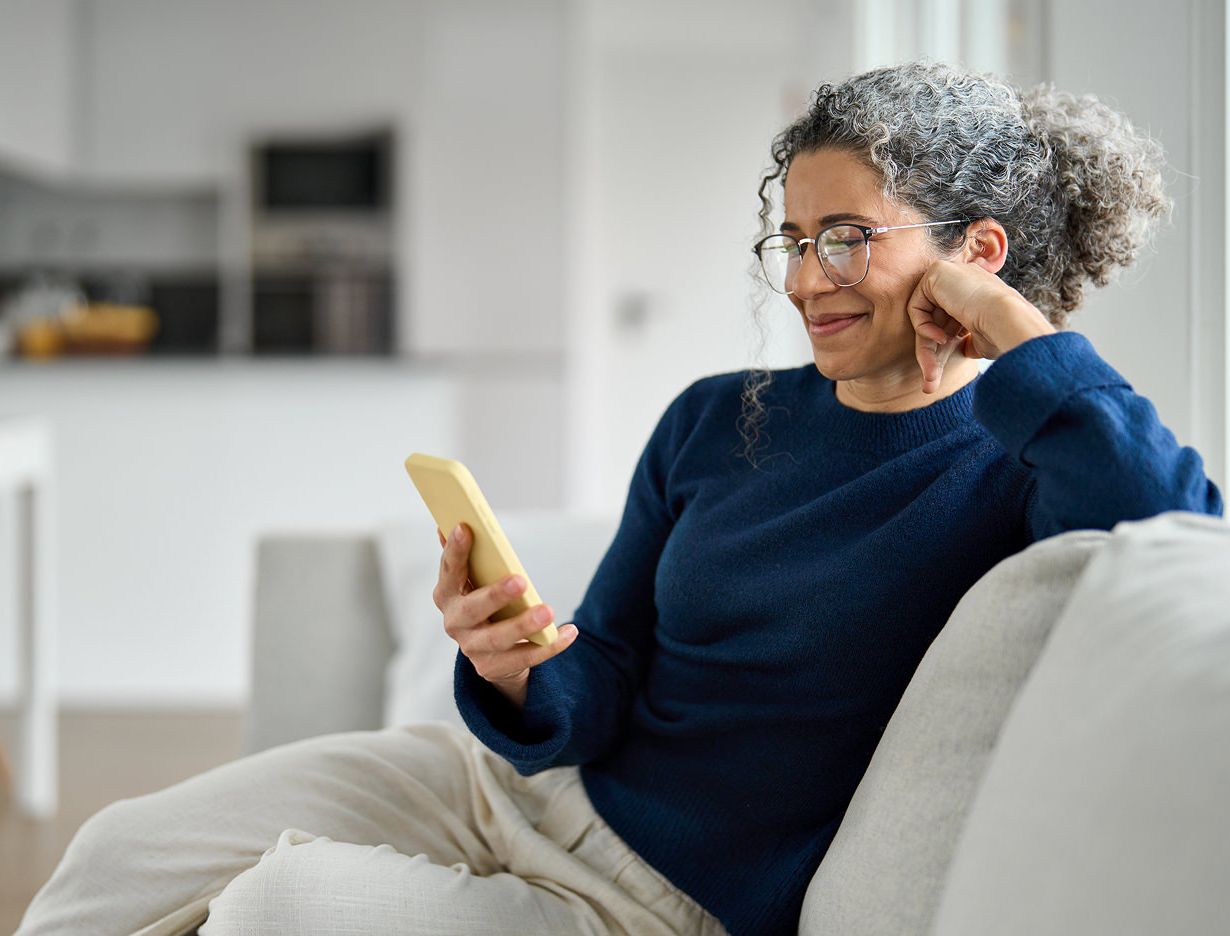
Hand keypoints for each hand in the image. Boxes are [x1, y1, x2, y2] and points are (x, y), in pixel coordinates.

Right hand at [434, 524, 577, 706]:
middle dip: (495, 595)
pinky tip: (569, 632)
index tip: (466, 527)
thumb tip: (450, 522)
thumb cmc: (484, 603)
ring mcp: (473, 648)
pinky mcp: (493, 668)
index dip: (454, 551)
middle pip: (472, 610)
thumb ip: (465, 557)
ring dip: (524, 625)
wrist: (491, 652)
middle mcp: (455, 623)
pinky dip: (550, 645)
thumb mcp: (474, 581)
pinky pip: (526, 657)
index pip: (449, 571)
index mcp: (446, 595)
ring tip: (548, 611)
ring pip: (498, 639)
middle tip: (521, 580)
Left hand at [905, 259, 1055, 393]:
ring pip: (924, 318)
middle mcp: (964, 280)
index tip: (939, 375)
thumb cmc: (1001, 334)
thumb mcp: (982, 341)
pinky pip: (916, 305)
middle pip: (934, 321)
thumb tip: (965, 349)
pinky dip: (923, 327)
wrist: (1009, 320)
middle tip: (929, 386)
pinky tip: (940, 338)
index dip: (945, 348)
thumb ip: (968, 340)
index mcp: (977, 293)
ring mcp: (951, 273)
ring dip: (925, 348)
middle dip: (929, 354)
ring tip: (932, 375)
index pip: (950, 322)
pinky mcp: (938, 271)